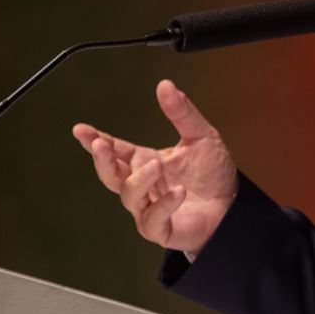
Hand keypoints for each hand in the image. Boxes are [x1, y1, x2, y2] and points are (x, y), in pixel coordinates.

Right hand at [72, 79, 236, 254]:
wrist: (233, 206)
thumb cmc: (213, 174)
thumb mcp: (201, 135)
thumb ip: (182, 113)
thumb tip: (165, 84)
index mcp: (145, 161)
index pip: (116, 150)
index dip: (97, 140)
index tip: (81, 130)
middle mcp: (143, 185)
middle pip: (111, 175)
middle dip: (102, 160)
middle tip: (101, 145)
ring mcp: (149, 208)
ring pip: (130, 195)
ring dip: (140, 179)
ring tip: (157, 164)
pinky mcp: (162, 229)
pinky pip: (153, 219)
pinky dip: (163, 205)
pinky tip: (178, 193)